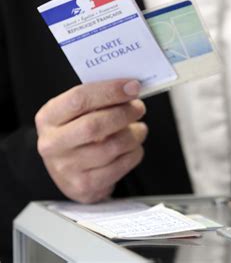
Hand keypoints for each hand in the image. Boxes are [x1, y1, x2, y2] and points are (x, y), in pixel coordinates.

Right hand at [35, 79, 147, 202]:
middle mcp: (53, 144)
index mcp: (48, 118)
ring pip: (113, 147)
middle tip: (139, 108)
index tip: (132, 86)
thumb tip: (130, 88)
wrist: (67, 173)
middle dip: (124, 113)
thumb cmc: (77, 135)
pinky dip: (135, 152)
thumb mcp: (76, 114)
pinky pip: (121, 166)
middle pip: (95, 125)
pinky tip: (133, 147)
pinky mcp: (85, 185)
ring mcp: (67, 168)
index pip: (79, 99)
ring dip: (134, 134)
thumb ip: (98, 100)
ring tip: (139, 129)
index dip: (110, 91)